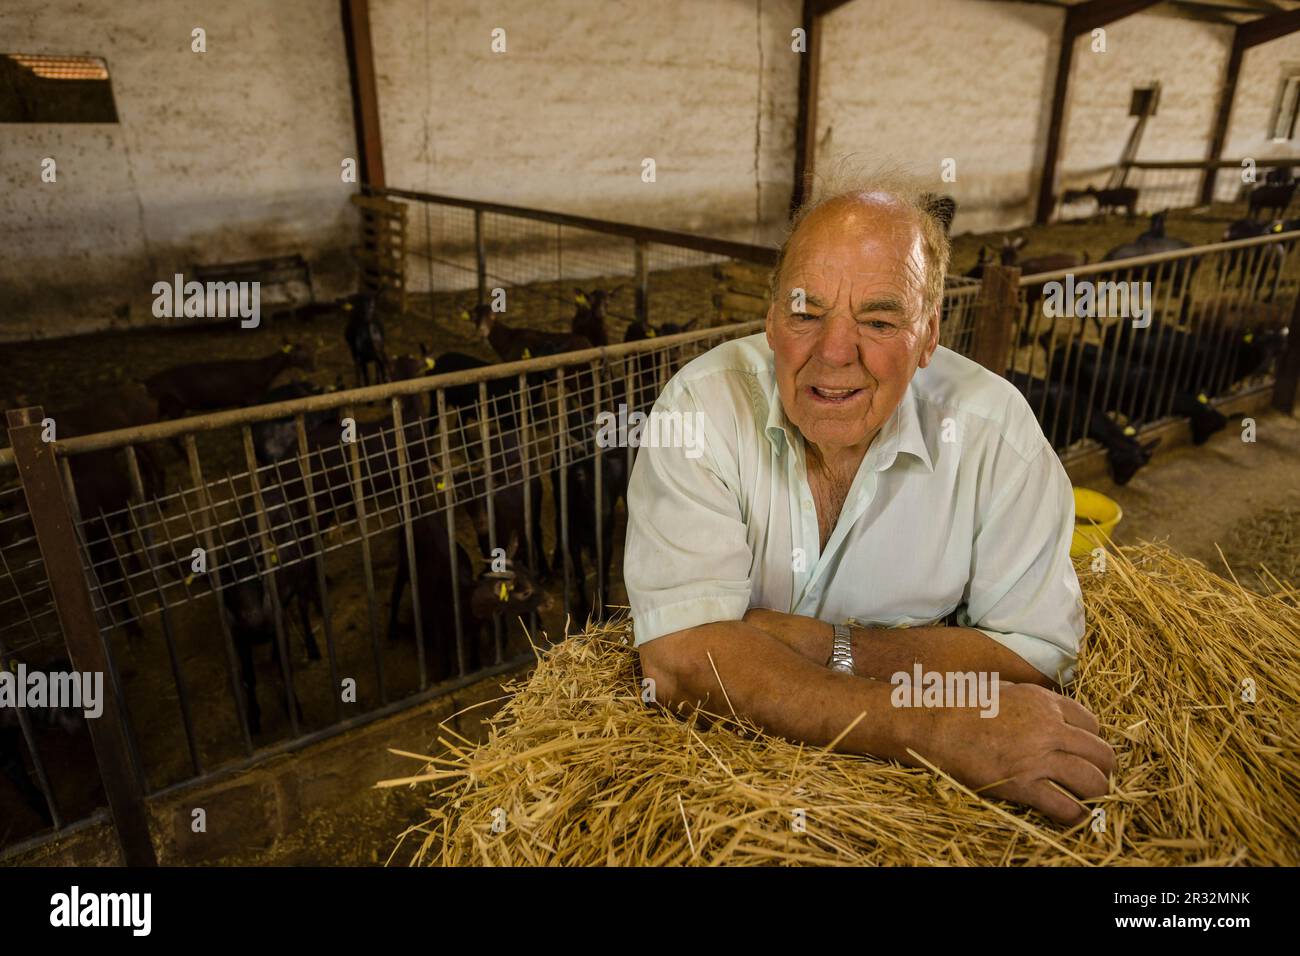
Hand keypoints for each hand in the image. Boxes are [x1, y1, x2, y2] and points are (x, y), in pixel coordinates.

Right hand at [915, 682, 1114, 825]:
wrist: (930, 722)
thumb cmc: (958, 704)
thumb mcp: (1002, 689)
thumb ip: (1029, 700)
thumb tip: (1042, 711)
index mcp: (1043, 701)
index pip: (1092, 723)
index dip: (1092, 740)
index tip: (1084, 752)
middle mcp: (1048, 727)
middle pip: (1101, 753)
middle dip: (1103, 769)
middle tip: (1094, 779)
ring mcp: (1037, 756)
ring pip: (1092, 781)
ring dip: (1096, 794)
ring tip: (1088, 801)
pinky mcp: (1022, 783)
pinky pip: (1066, 806)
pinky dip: (1075, 816)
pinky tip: (1072, 817)